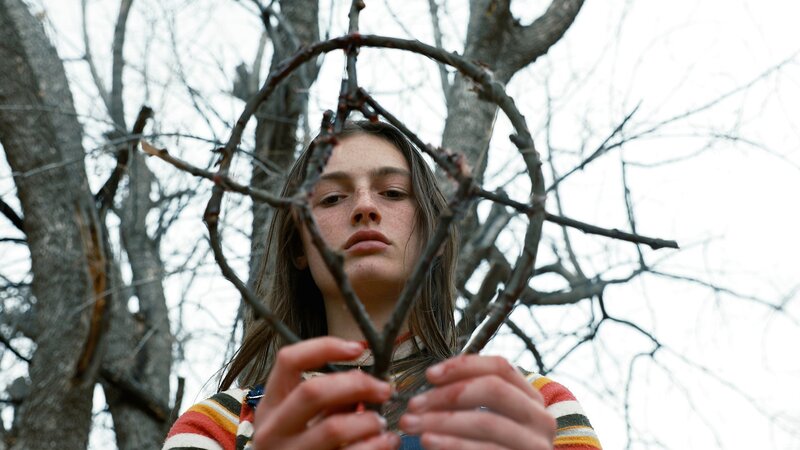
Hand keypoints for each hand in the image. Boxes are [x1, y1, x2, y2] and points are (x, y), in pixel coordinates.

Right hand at [252, 337, 399, 448]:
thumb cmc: (299, 448)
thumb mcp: (301, 420)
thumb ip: (327, 399)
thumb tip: (363, 378)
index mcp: (270, 405)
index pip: (289, 360)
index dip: (325, 347)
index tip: (358, 349)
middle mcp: (273, 430)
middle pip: (314, 391)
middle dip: (357, 385)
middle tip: (384, 389)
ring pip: (334, 428)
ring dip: (368, 421)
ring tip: (382, 423)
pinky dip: (374, 446)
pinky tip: (386, 442)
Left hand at [399, 354, 555, 449]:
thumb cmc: (492, 447)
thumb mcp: (491, 417)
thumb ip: (471, 397)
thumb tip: (433, 379)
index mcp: (531, 398)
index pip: (501, 367)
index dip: (463, 366)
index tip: (430, 374)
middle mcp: (540, 419)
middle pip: (493, 390)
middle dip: (448, 394)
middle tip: (414, 404)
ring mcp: (534, 445)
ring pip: (486, 421)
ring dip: (442, 421)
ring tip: (412, 424)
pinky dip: (452, 444)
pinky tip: (429, 441)